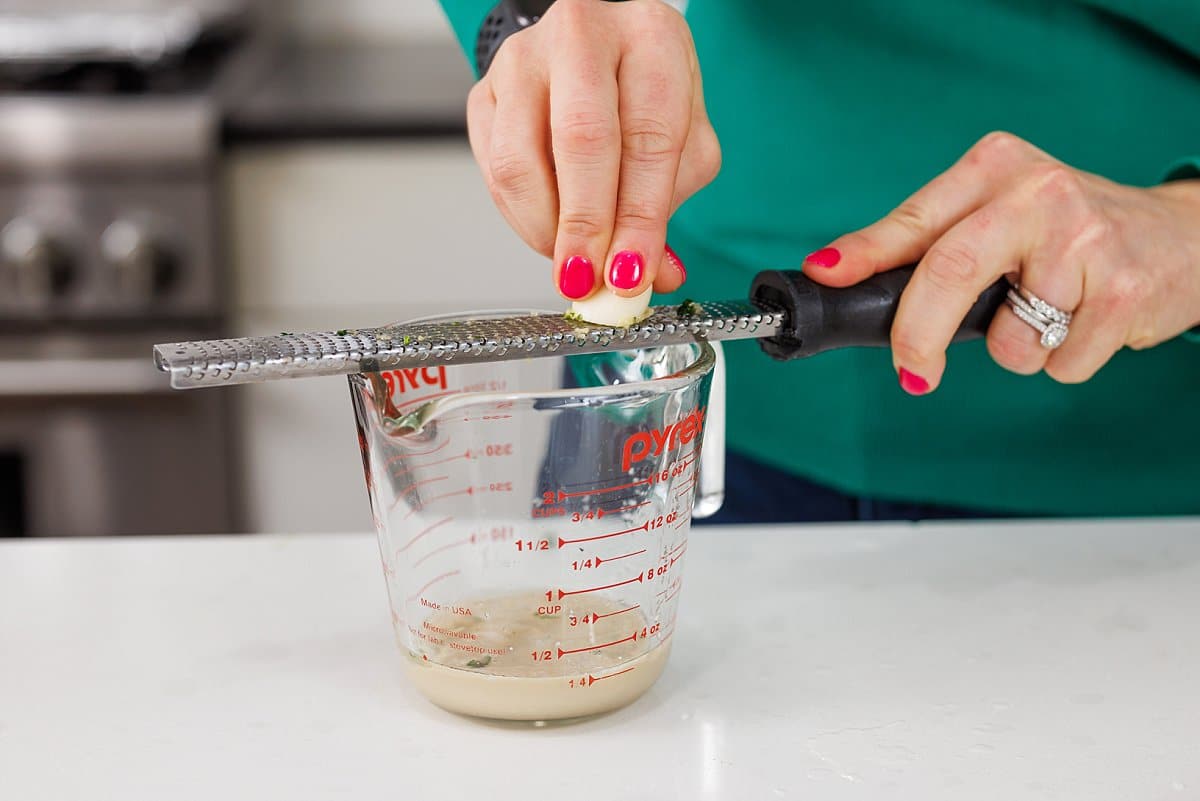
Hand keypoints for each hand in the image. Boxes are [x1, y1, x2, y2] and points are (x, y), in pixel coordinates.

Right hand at [466, 0, 720, 299]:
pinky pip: (493, 171)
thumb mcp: (684, 139)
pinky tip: (549, 230)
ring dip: (545, 229)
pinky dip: (521, 218)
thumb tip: (654, 276)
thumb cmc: (643, 92)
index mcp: (650, 36)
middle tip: (589, 278)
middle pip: (580, 138)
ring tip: (572, 262)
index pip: (649, 136)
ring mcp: (522, 59)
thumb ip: (669, 205)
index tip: (631, 273)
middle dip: (584, 225)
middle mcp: (582, 35)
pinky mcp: (484, 91)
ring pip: (520, 160)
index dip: (639, 216)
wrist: (597, 50)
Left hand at [803, 132, 1199, 392]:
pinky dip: (1063, 361)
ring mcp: (1084, 241)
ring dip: (1019, 350)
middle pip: (949, 271)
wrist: (1185, 237)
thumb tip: (842, 276)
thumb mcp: (999, 212)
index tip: (826, 276)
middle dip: (919, 334)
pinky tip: (1089, 320)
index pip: (914, 220)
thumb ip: (933, 241)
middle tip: (914, 372)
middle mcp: (1038, 192)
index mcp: (994, 168)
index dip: (863, 254)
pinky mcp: (1122, 292)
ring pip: (1008, 341)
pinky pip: (1057, 365)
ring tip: (1054, 310)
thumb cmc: (1070, 232)